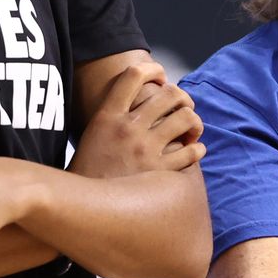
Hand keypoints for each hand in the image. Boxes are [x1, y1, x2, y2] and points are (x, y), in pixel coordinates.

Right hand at [69, 61, 205, 178]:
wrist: (79, 209)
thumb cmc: (85, 175)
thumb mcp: (90, 137)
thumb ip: (109, 119)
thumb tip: (131, 105)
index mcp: (107, 116)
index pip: (133, 75)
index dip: (152, 69)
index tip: (160, 76)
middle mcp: (128, 128)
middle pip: (169, 93)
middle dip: (182, 97)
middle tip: (182, 107)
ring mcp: (145, 150)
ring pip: (186, 118)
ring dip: (194, 121)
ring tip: (191, 129)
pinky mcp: (159, 173)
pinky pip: (191, 152)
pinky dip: (197, 149)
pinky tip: (193, 151)